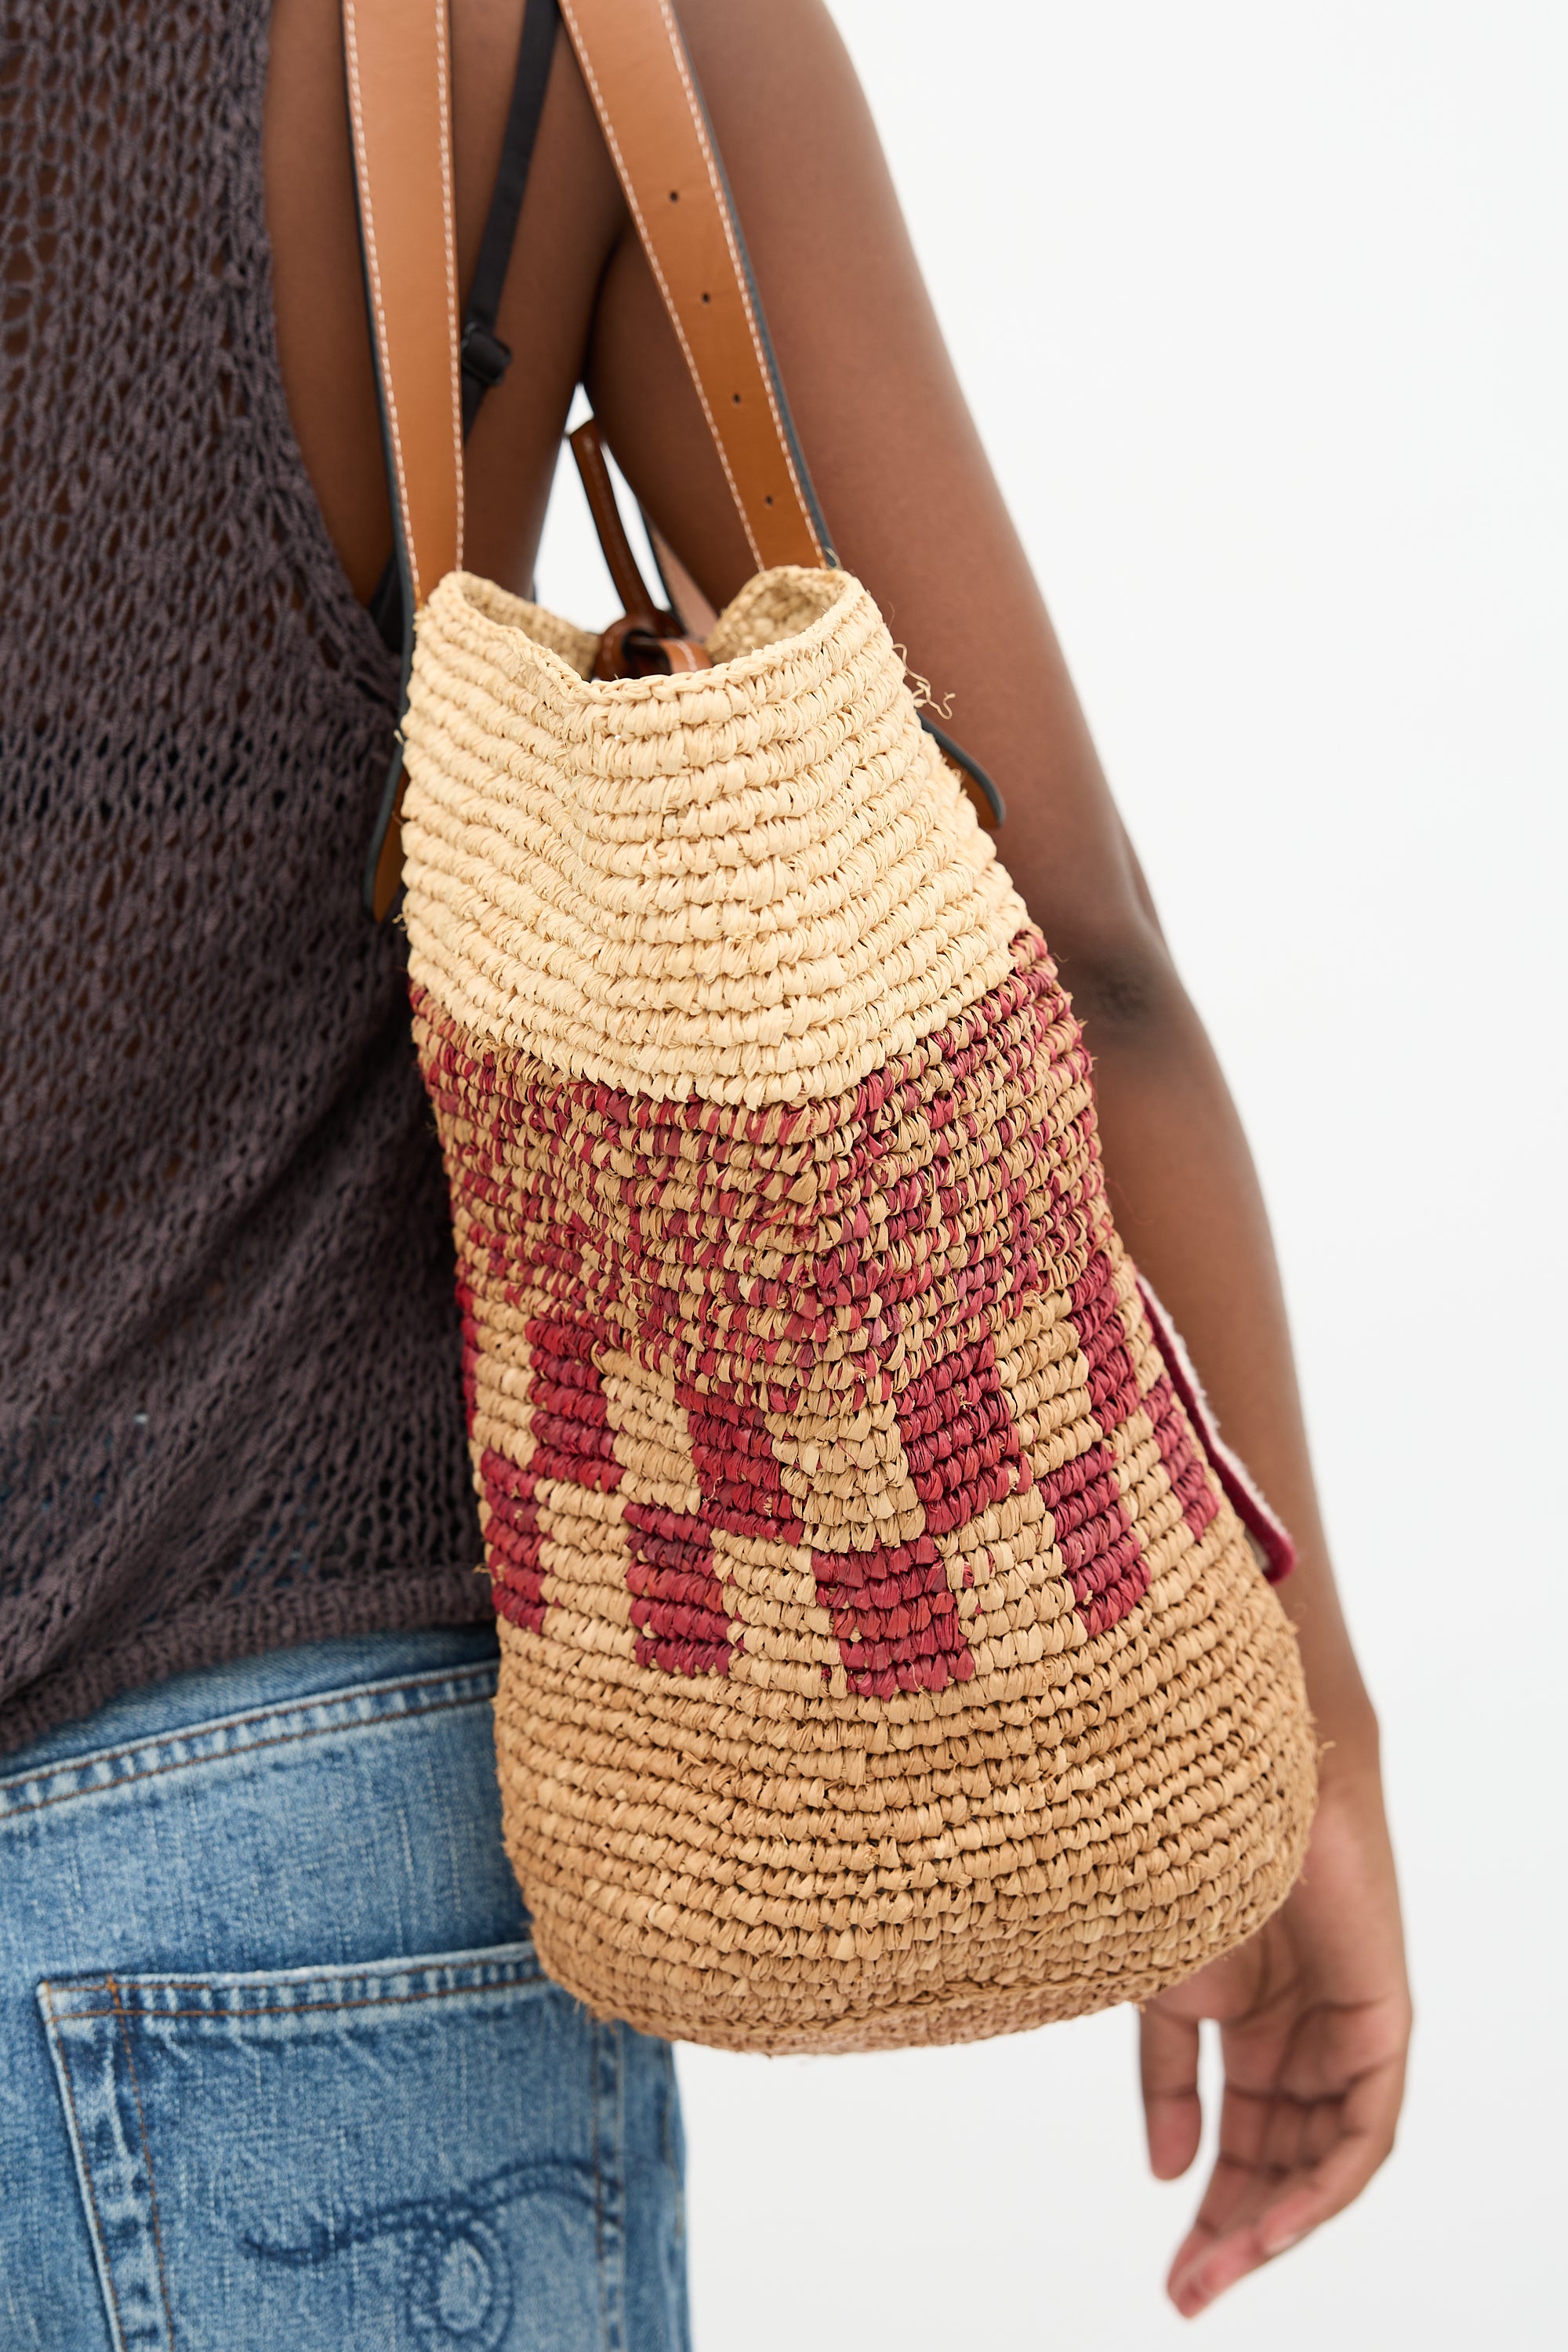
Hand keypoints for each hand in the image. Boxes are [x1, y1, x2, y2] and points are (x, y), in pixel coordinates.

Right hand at [1139, 1749, 1409, 2317]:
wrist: (1227, 1772)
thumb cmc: (1181, 1856)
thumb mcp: (1158, 1985)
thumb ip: (1168, 2077)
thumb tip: (1169, 2170)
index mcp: (1246, 2020)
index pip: (1239, 2140)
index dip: (1210, 2212)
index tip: (1176, 2275)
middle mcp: (1301, 2034)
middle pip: (1279, 2162)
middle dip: (1237, 2236)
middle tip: (1189, 2296)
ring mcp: (1342, 2029)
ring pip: (1320, 2159)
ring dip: (1274, 2225)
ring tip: (1218, 2273)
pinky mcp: (1381, 2019)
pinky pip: (1365, 2130)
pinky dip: (1325, 2183)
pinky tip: (1276, 2222)